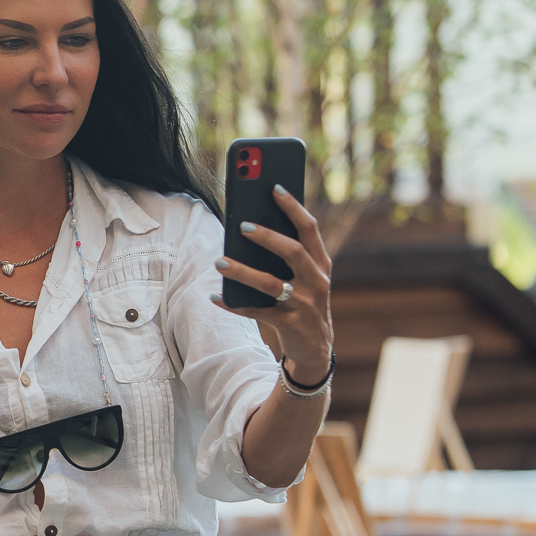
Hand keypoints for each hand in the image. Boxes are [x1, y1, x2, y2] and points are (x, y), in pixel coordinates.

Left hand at [208, 184, 333, 379]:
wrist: (316, 349)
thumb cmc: (302, 302)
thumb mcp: (304, 278)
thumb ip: (287, 255)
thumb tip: (247, 228)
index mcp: (321, 264)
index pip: (309, 229)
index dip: (293, 207)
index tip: (274, 187)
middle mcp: (317, 281)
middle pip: (293, 252)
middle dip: (267, 236)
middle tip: (241, 225)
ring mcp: (304, 304)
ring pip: (271, 283)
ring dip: (243, 271)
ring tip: (219, 261)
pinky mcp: (290, 325)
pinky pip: (256, 312)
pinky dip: (234, 304)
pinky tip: (214, 297)